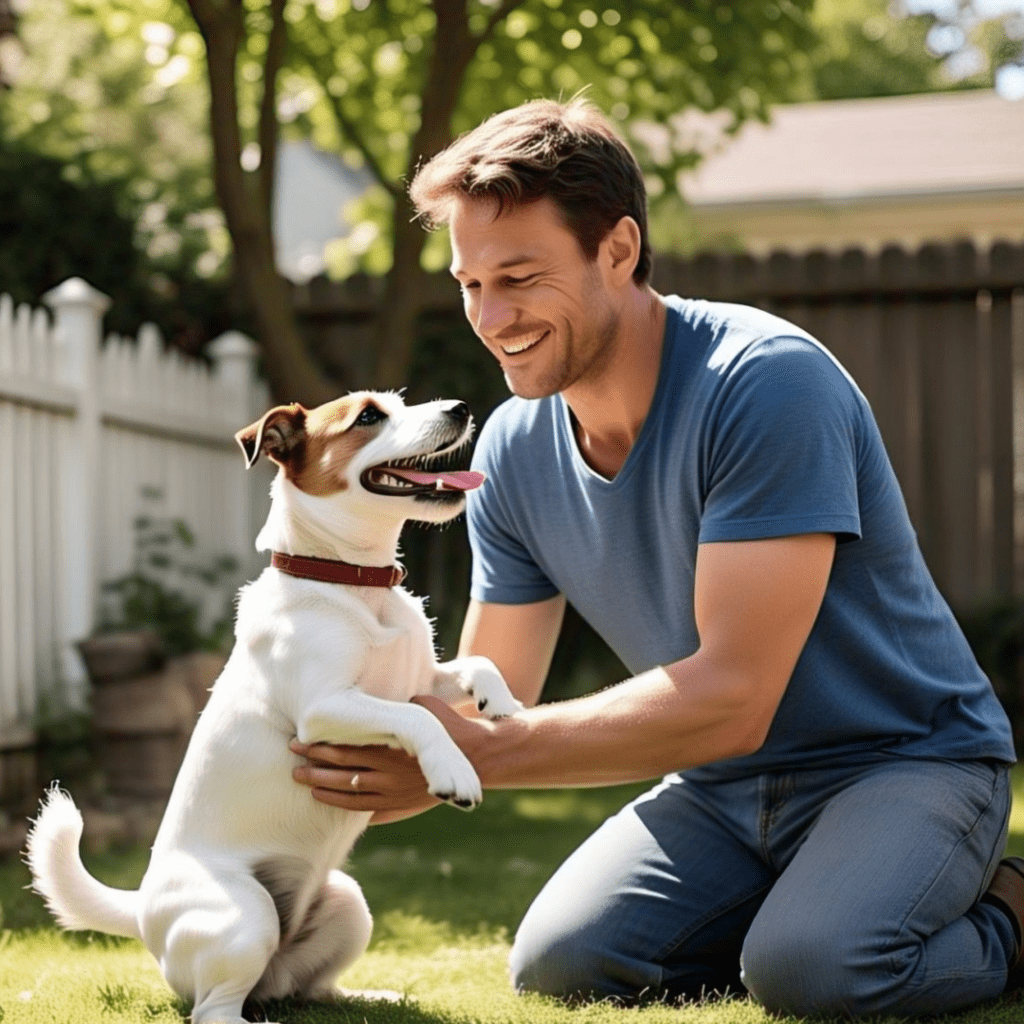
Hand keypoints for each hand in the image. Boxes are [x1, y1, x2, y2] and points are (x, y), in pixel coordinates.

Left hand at [290, 695, 495, 820]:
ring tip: (302, 781)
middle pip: (340, 771)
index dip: (319, 746)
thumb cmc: (449, 725)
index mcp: (389, 747)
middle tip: (292, 757)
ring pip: (348, 795)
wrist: (477, 757)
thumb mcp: (422, 704)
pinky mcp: (400, 807)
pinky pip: (365, 810)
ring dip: (322, 788)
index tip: (299, 740)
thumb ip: (394, 706)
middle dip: (313, 765)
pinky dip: (344, 806)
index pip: (344, 748)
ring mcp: (392, 794)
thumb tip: (372, 700)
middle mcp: (387, 774)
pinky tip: (329, 801)